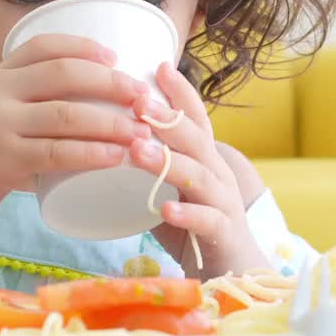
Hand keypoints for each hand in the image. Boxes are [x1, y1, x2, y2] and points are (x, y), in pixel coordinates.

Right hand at [0, 34, 152, 227]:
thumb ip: (26, 101)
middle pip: (65, 75)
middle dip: (111, 83)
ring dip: (111, 122)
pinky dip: (91, 154)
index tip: (115, 56)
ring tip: (142, 132)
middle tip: (144, 97)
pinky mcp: (3, 161)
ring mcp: (0, 126)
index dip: (82, 46)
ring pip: (67, 115)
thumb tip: (86, 99)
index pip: (44, 46)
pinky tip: (115, 157)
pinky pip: (56, 153)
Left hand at [130, 63, 269, 278]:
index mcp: (206, 158)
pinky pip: (207, 220)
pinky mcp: (223, 233)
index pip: (196, 118)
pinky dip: (186, 213)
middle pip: (197, 139)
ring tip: (138, 152)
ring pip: (199, 175)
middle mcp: (218, 173)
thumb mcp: (172, 186)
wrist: (235, 269)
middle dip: (168, 119)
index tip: (157, 66)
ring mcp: (223, 202)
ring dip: (168, 162)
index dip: (180, 92)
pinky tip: (164, 209)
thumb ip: (149, 165)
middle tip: (138, 103)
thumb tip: (100, 140)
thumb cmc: (195, 223)